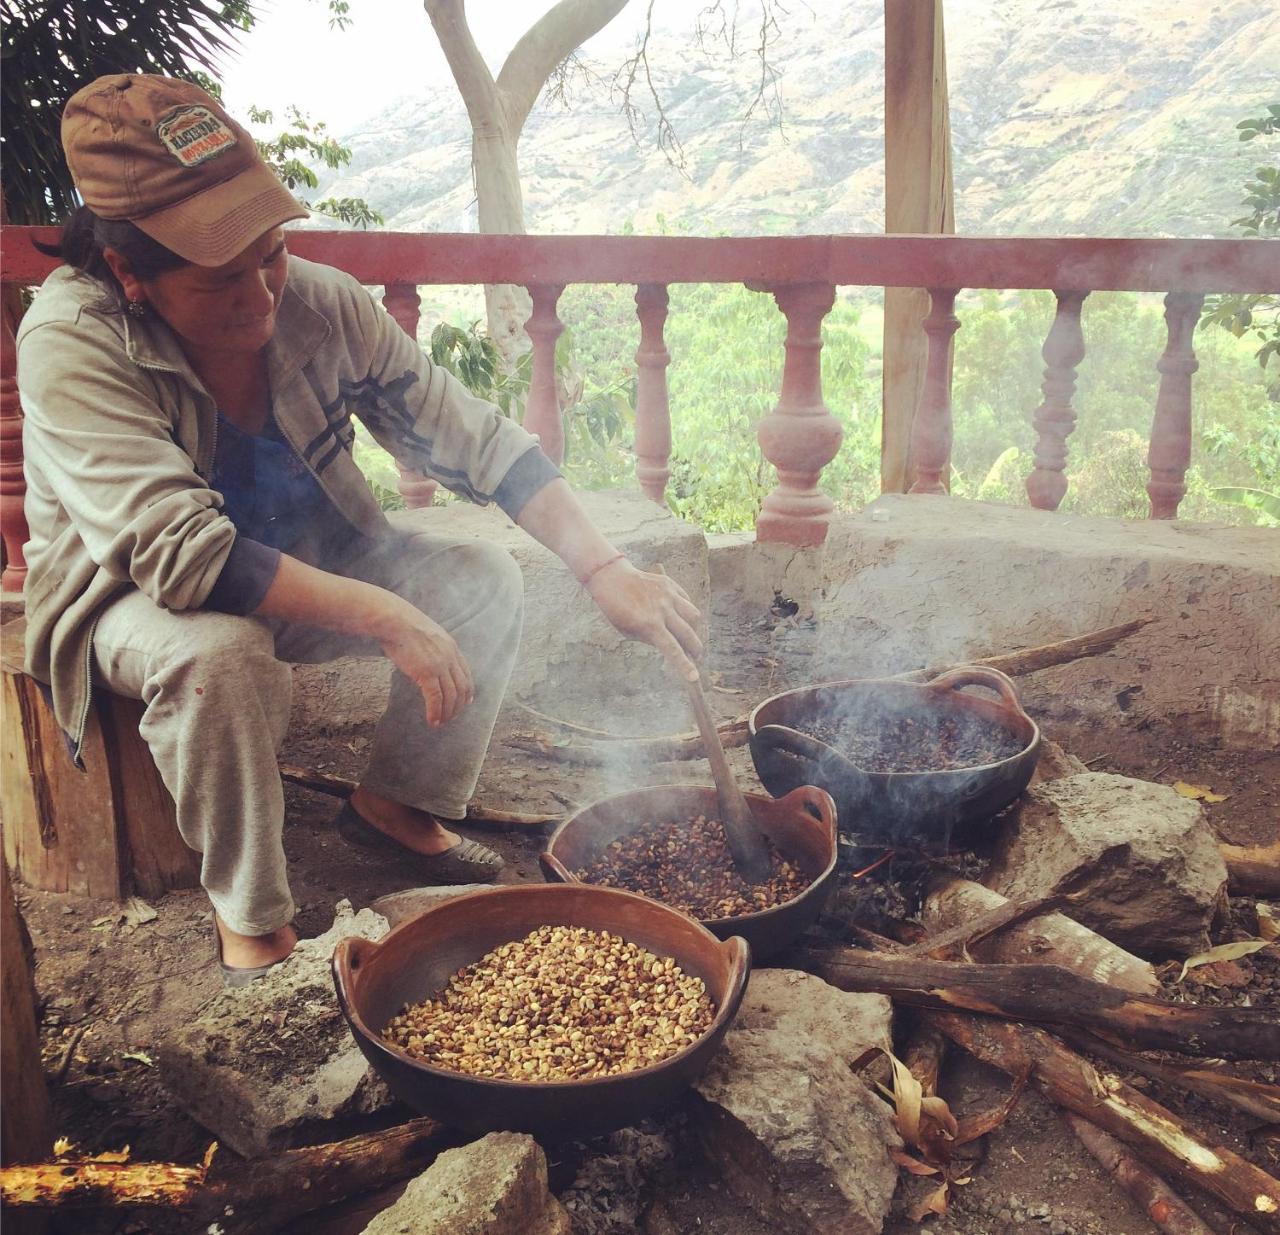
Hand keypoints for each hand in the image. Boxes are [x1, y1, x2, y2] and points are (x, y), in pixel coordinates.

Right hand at [376, 603, 474, 726]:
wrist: (393, 620)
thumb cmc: (402, 626)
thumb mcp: (426, 634)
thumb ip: (433, 647)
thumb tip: (428, 659)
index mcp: (451, 647)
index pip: (466, 674)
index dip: (467, 692)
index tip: (465, 702)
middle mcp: (450, 657)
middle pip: (462, 688)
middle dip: (457, 706)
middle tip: (450, 717)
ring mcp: (439, 665)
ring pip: (451, 696)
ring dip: (447, 713)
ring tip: (440, 723)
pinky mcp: (426, 672)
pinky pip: (436, 698)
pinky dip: (435, 712)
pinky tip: (432, 721)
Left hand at [586, 560, 704, 680]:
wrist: (611, 578)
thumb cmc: (616, 609)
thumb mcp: (628, 631)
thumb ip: (651, 639)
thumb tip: (672, 646)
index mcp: (648, 625)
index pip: (672, 649)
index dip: (684, 665)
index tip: (694, 678)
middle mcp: (662, 609)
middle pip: (688, 634)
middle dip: (695, 649)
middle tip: (697, 657)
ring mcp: (668, 595)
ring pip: (694, 616)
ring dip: (694, 629)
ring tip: (688, 634)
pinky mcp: (670, 584)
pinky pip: (686, 601)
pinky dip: (686, 612)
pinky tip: (680, 616)